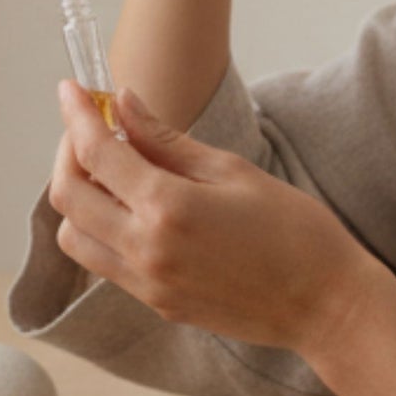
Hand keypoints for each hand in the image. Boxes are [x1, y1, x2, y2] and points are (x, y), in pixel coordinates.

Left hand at [49, 77, 391, 367]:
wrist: (327, 307)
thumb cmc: (295, 232)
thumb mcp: (232, 171)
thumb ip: (166, 140)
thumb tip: (124, 103)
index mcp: (168, 208)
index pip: (95, 153)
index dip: (76, 114)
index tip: (71, 89)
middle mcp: (146, 251)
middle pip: (68, 195)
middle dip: (68, 151)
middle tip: (90, 127)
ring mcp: (148, 284)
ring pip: (74, 236)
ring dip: (78, 197)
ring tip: (111, 170)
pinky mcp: (157, 304)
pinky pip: (104, 263)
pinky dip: (100, 228)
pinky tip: (132, 206)